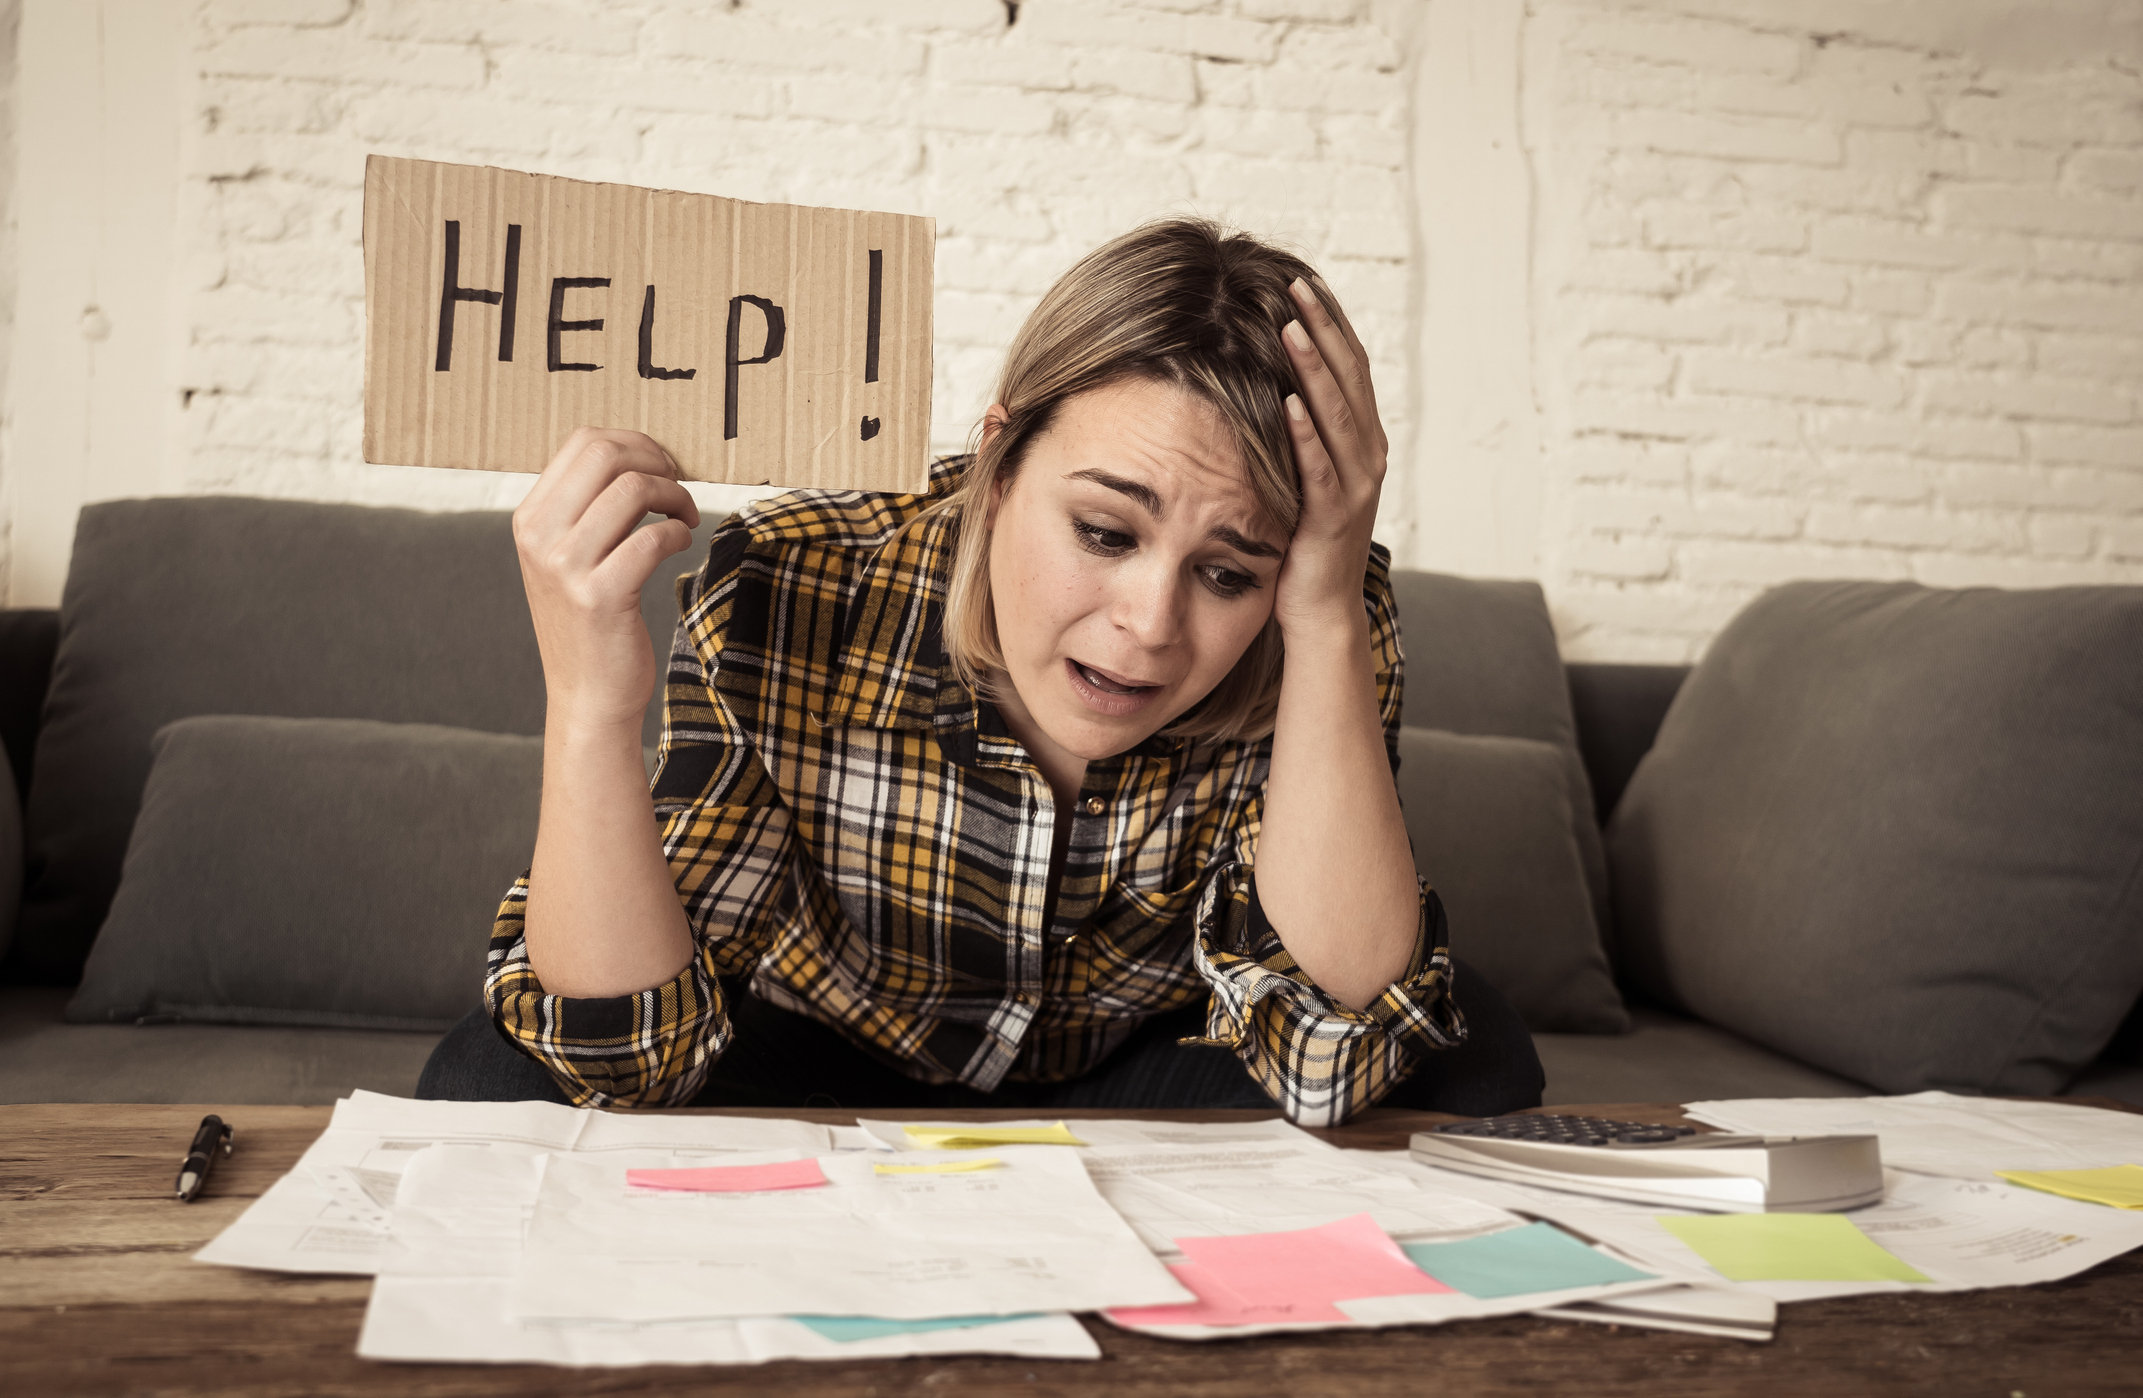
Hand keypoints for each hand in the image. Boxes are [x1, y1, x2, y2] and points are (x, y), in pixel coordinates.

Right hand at [513, 427, 700, 734]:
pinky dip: (678, 533)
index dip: (635, 442)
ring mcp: (566, 567)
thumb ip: (589, 508)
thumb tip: (637, 456)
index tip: (662, 465)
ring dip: (674, 495)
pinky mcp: (600, 596)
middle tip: (678, 486)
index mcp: (530, 518)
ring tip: (683, 517)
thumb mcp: (571, 558)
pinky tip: (681, 544)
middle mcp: (539, 537)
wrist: (587, 695)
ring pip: (633, 490)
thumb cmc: (592, 622)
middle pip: (606, 455)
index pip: (583, 443)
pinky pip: (652, 538)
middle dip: (656, 461)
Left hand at [1275, 276, 1388, 641]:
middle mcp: (1367, 454)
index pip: (1350, 367)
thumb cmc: (1301, 541)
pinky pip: (1319, 466)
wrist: (1321, 609)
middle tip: (1296, 283)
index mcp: (1361, 440)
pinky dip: (1304, 432)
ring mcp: (1355, 485)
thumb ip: (1291, 432)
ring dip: (1314, 368)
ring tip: (1291, 326)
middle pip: (1348, 377)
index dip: (1330, 322)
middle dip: (1322, 327)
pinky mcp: (1333, 515)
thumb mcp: (1299, 474)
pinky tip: (1286, 401)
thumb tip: (1257, 382)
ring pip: (1336, 414)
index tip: (1304, 280)